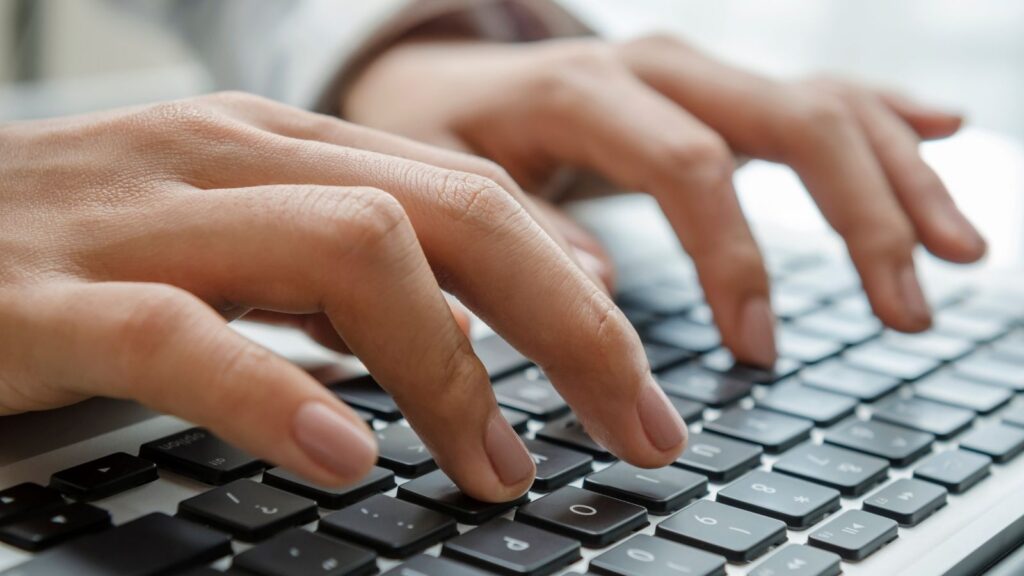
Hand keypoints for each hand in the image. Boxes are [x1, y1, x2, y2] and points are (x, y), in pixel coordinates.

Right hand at [0, 92, 684, 500]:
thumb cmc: (71, 242)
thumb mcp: (228, 237)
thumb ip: (338, 273)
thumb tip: (459, 333)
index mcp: (280, 147)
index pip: (473, 194)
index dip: (575, 286)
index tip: (633, 373)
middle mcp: (231, 161)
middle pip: (454, 215)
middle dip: (570, 326)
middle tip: (638, 428)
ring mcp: (143, 220)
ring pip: (351, 252)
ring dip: (452, 372)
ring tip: (502, 467)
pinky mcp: (51, 299)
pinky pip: (181, 337)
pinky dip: (274, 395)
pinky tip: (345, 456)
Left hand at [344, 36, 986, 365]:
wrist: (435, 80)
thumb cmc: (439, 138)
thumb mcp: (448, 185)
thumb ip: (515, 232)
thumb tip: (598, 291)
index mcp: (585, 92)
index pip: (692, 169)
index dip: (735, 261)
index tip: (757, 352)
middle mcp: (655, 66)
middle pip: (789, 123)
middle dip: (862, 218)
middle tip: (906, 310)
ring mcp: (693, 69)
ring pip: (820, 104)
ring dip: (897, 178)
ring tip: (960, 252)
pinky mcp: (711, 85)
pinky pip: (812, 89)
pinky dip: (882, 116)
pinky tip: (942, 133)